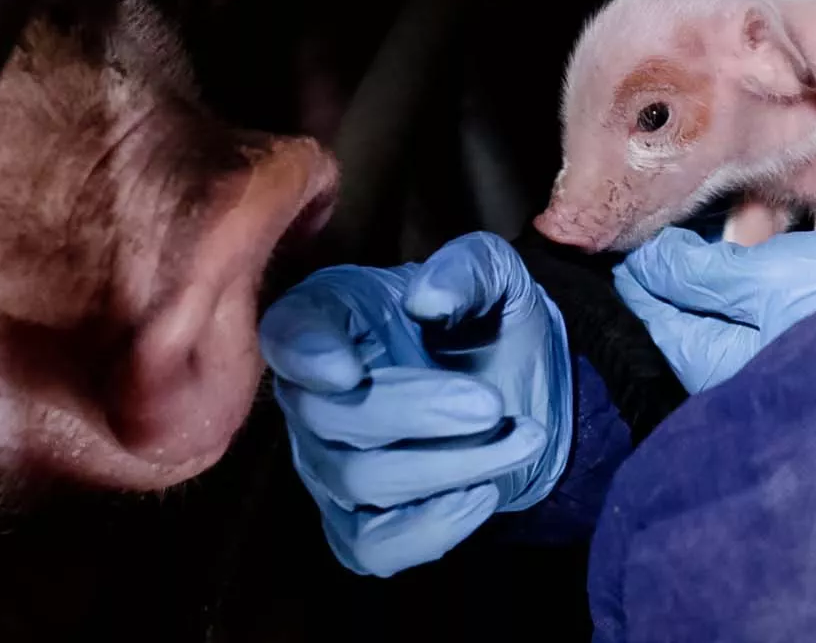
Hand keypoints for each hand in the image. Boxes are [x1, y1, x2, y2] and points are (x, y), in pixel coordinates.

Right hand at [259, 232, 572, 575]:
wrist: (527, 394)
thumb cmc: (495, 320)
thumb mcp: (500, 277)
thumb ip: (468, 268)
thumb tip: (427, 297)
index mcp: (335, 312)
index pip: (288, 332)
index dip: (306, 354)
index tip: (348, 372)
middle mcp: (314, 390)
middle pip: (331, 418)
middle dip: (419, 414)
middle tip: (492, 405)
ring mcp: (327, 461)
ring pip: (360, 481)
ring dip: (451, 465)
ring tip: (522, 438)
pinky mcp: (354, 524)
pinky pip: (371, 546)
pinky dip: (431, 528)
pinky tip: (484, 495)